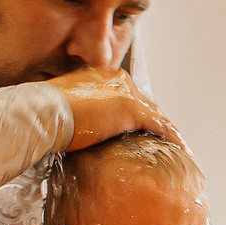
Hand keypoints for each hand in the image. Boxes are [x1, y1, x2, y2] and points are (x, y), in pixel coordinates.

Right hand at [47, 65, 178, 151]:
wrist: (44, 110)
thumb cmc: (46, 111)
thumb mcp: (64, 106)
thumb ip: (76, 111)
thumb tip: (72, 124)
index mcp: (102, 77)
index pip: (128, 94)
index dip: (137, 111)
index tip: (142, 124)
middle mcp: (118, 80)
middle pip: (144, 102)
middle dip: (155, 119)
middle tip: (164, 135)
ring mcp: (127, 93)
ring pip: (155, 113)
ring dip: (167, 129)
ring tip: (177, 143)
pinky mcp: (132, 110)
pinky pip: (159, 125)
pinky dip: (171, 136)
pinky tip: (180, 147)